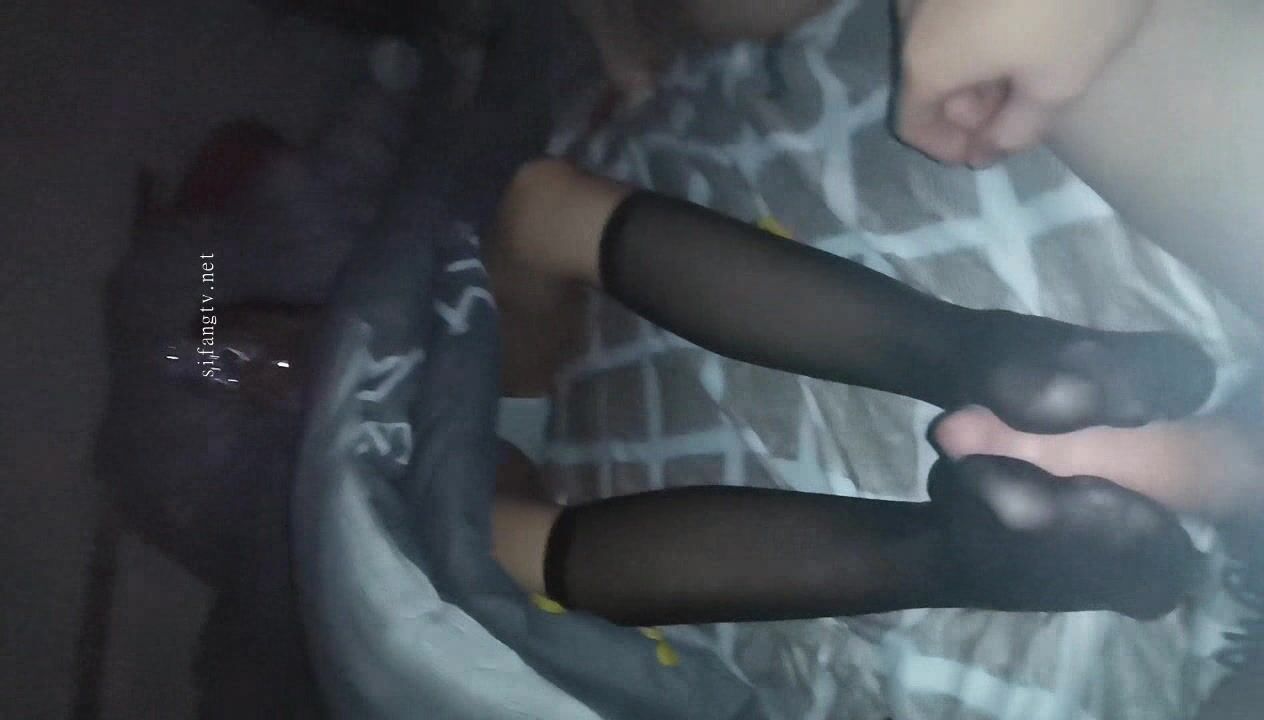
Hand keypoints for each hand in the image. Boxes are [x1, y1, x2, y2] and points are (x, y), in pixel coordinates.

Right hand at [894, 0, 1154, 166]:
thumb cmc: (1073, 5)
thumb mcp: (1060, 83)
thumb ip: (1018, 128)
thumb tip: (991, 144)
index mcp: (925, 61)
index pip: (914, 125)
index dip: (950, 149)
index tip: (990, 151)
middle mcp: (910, 19)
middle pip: (924, 79)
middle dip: (966, 106)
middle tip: (1016, 110)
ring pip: (937, 37)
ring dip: (971, 63)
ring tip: (1026, 62)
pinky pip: (950, 5)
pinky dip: (975, 26)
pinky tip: (1019, 21)